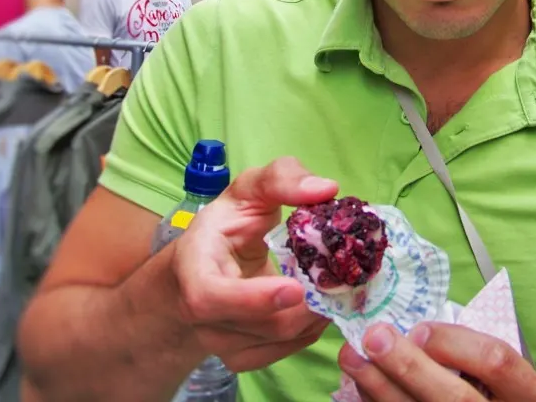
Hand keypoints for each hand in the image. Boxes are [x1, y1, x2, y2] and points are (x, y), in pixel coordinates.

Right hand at [169, 157, 335, 371]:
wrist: (202, 267)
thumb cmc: (226, 225)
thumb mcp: (248, 190)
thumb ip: (281, 179)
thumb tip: (325, 189)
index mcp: (193, 269)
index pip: (211, 297)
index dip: (253, 298)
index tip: (294, 287)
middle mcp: (201, 315)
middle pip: (261, 325)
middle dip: (306, 306)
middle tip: (342, 281)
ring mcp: (220, 342)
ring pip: (278, 342)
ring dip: (314, 317)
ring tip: (335, 287)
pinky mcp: (241, 357)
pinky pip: (284, 352)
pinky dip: (310, 330)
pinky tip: (318, 305)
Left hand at [339, 322, 535, 401]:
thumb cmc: (500, 401)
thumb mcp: (506, 382)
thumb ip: (473, 358)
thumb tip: (411, 334)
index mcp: (530, 398)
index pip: (496, 360)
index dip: (453, 341)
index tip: (418, 329)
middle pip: (454, 397)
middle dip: (408, 365)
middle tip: (372, 337)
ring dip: (380, 388)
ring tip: (351, 358)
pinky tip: (363, 389)